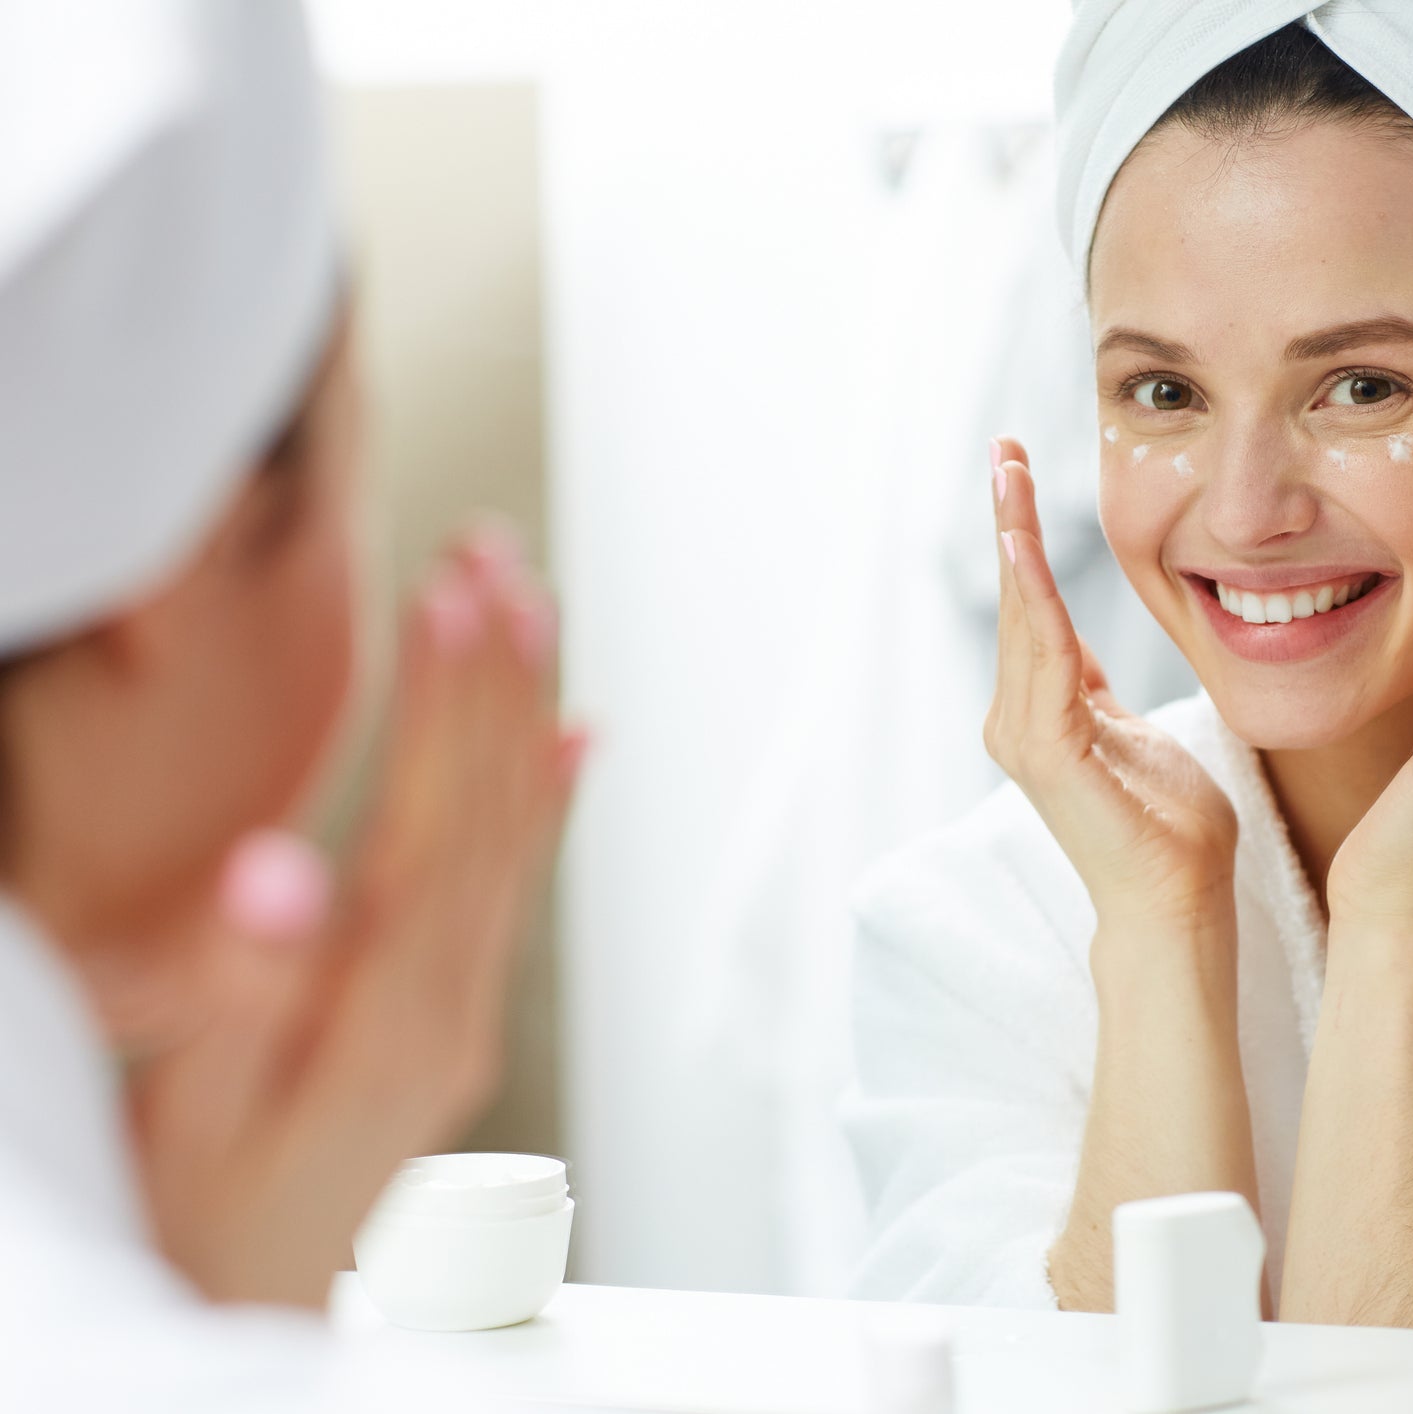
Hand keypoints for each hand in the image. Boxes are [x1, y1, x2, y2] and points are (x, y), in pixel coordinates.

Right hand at [127, 527, 584, 1308]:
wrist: (239, 1317)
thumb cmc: (196, 1220)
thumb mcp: (190, 1115)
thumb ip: (234, 994)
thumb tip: (283, 866)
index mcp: (386, 1016)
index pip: (436, 824)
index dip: (448, 702)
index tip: (452, 590)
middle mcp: (450, 1007)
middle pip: (494, 811)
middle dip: (499, 674)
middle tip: (496, 552)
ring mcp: (462, 1016)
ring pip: (515, 837)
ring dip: (522, 712)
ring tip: (524, 601)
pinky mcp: (452, 1024)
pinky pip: (519, 892)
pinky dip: (548, 804)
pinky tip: (575, 738)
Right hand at [983, 438, 1237, 926]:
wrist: (1178, 903)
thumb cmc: (1170, 828)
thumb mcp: (1136, 734)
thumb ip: (1098, 692)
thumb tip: (1081, 651)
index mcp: (1042, 713)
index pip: (1031, 608)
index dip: (1022, 538)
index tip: (1016, 472)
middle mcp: (1018, 722)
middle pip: (1014, 602)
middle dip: (1007, 521)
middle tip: (1003, 448)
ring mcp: (1025, 738)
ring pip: (1021, 620)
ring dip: (1014, 542)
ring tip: (1009, 475)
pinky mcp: (1048, 753)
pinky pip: (1043, 659)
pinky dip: (1034, 602)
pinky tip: (1025, 550)